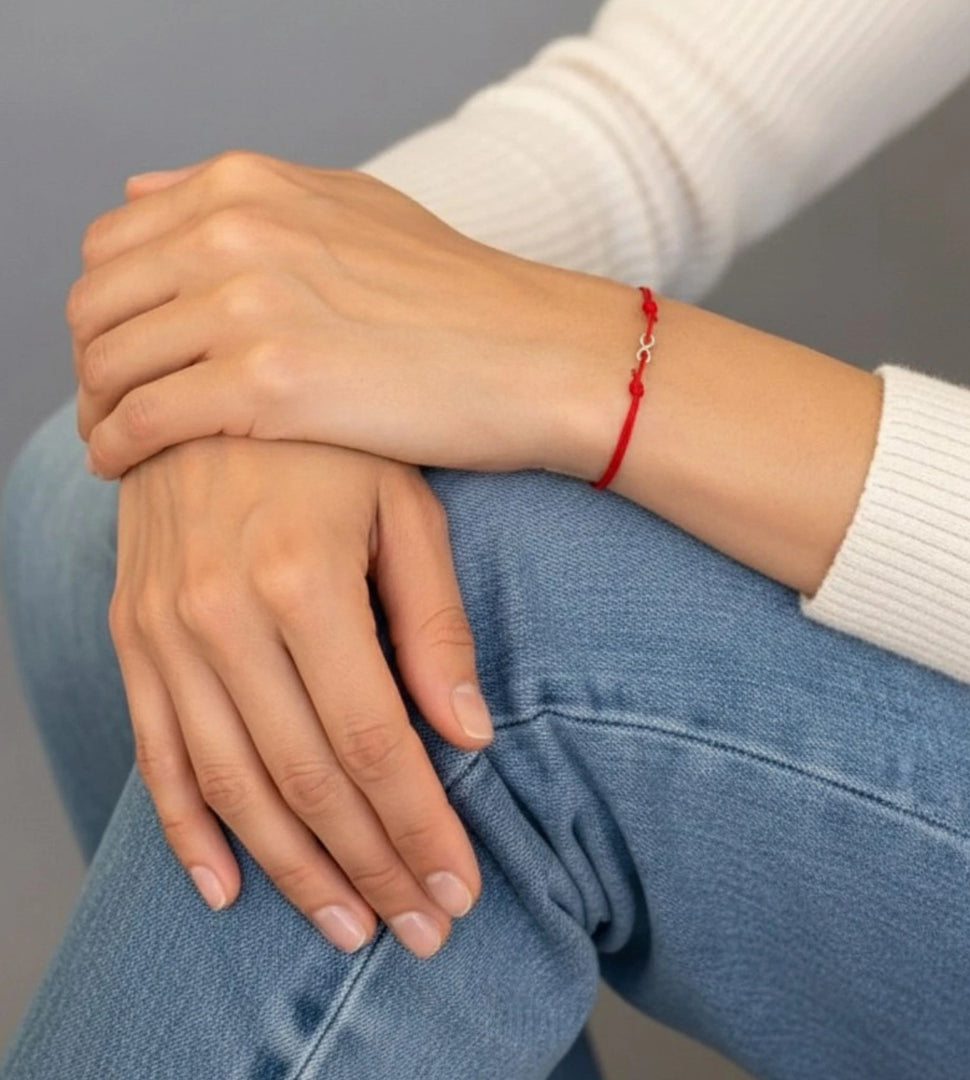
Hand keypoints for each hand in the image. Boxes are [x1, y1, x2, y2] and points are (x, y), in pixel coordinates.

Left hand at [67, 149, 635, 479]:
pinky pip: (145, 418)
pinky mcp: (268, 385)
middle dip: (93, 361)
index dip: (107, 307)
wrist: (537, 354)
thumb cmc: (462, 296)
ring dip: (98, 408)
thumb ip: (249, 198)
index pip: (114, 244)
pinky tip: (127, 467)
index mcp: (248, 186)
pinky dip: (117, 445)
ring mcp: (248, 305)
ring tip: (117, 442)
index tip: (126, 352)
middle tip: (114, 406)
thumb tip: (150, 191)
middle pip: (98, 304)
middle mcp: (234, 230)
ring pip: (111, 363)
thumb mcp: (353, 209)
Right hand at [110, 435, 493, 958]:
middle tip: (421, 928)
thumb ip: (435, 624)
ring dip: (293, 871)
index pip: (374, 741)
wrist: (204, 385)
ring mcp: (165, 632)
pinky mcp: (131, 636)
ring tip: (347, 928)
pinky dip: (187, 830)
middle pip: (307, 780)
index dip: (420, 825)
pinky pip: (155, 754)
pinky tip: (227, 887)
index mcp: (303, 580)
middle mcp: (223, 617)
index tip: (460, 886)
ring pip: (233, 787)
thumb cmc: (328, 441)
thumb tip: (469, 735)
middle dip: (371, 867)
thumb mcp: (405, 507)